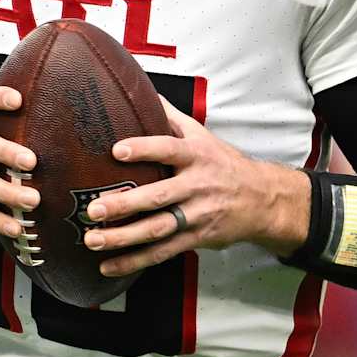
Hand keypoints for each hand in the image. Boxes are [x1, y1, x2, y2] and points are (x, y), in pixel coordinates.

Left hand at [80, 99, 308, 277]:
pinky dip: (134, 261)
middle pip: (158, 196)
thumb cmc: (225, 164)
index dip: (144, 149)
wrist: (263, 199)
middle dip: (125, 204)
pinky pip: (162, 252)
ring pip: (158, 229)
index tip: (116, 150)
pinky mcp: (196, 239)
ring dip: (123, 237)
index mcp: (197, 156)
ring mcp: (197, 215)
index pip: (169, 149)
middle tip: (94, 208)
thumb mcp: (203, 136)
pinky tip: (108, 266)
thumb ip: (171, 117)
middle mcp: (197, 186)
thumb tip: (142, 91)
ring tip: (93, 239)